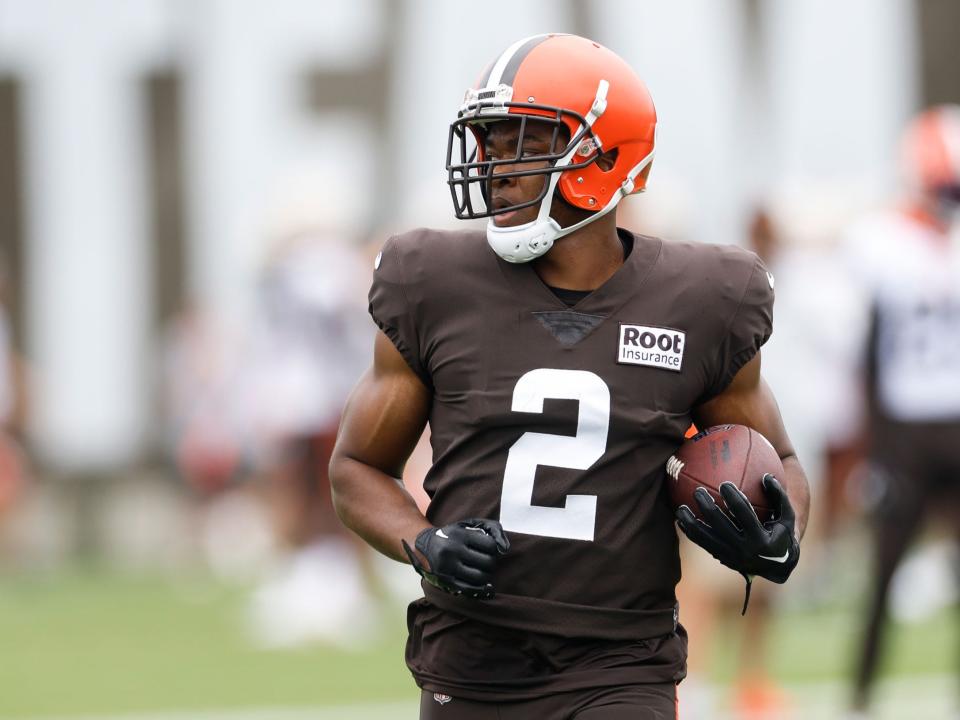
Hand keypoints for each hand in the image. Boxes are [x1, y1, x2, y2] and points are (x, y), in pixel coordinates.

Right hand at [401, 518, 509, 598]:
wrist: (424, 545)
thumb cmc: (453, 535)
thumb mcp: (469, 524)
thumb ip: (492, 529)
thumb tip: (505, 548)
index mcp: (459, 534)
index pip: (490, 546)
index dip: (494, 549)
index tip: (489, 549)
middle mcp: (452, 550)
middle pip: (486, 563)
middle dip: (490, 563)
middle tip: (486, 561)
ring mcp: (448, 567)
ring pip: (480, 577)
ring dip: (486, 576)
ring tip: (483, 570)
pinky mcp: (445, 581)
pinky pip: (469, 589)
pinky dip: (482, 590)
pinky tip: (487, 587)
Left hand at [676, 474, 798, 583]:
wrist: (776, 565)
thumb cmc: (781, 533)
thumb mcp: (787, 517)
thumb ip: (779, 496)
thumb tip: (765, 476)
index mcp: (761, 539)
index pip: (744, 514)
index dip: (734, 498)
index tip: (724, 483)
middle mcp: (744, 550)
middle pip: (720, 525)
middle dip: (707, 507)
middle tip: (698, 491)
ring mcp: (730, 556)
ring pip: (705, 538)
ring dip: (691, 522)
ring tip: (680, 508)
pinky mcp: (721, 558)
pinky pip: (702, 544)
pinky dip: (690, 532)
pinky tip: (680, 519)